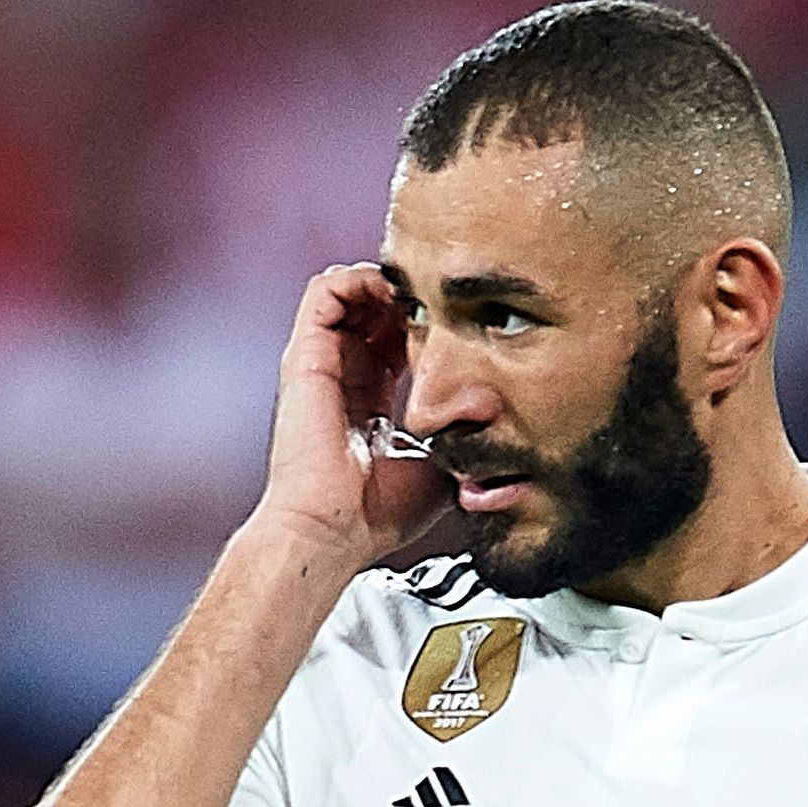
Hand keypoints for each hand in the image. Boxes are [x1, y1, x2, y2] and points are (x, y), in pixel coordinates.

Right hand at [256, 263, 449, 567]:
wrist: (331, 527)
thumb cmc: (376, 514)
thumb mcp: (436, 469)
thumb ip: (459, 442)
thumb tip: (502, 434)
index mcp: (370, 401)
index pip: (397, 342)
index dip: (429, 325)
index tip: (465, 326)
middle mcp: (344, 376)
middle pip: (375, 310)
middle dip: (412, 296)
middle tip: (447, 299)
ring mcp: (322, 362)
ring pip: (350, 291)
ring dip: (387, 281)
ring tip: (421, 290)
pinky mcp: (306, 355)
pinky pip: (326, 291)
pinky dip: (359, 279)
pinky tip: (394, 290)